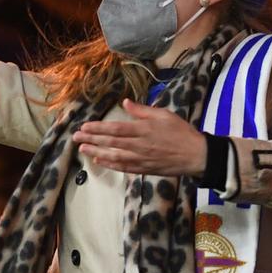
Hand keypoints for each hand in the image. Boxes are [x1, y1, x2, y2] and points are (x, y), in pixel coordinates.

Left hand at [73, 100, 207, 177]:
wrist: (196, 155)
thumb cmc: (182, 132)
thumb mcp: (164, 115)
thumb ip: (143, 110)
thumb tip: (125, 103)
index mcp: (144, 129)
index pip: (116, 129)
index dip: (98, 128)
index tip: (84, 127)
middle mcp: (140, 145)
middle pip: (111, 142)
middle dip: (91, 140)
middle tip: (75, 138)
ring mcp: (141, 159)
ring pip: (114, 156)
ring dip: (96, 152)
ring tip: (82, 149)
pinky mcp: (144, 169)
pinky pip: (124, 167)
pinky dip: (110, 164)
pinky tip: (99, 161)